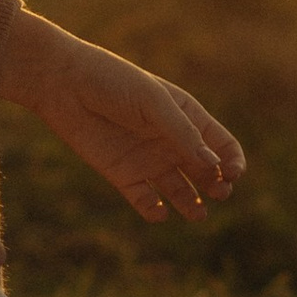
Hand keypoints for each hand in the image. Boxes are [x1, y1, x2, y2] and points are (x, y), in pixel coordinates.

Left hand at [0, 15, 246, 224]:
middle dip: (217, 185)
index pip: (222, 145)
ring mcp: (148, 160)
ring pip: (179, 191)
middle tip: (220, 193)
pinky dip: (154, 210)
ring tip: (198, 214)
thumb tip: (213, 165)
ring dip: (191, 204)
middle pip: (205, 171)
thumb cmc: (112, 82)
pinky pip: (145, 200)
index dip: (232, 161)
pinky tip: (158, 212)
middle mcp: (170, 141)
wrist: (63, 84)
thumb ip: (182, 132)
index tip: (231, 173)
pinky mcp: (123, 175)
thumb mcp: (152, 101)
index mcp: (186, 116)